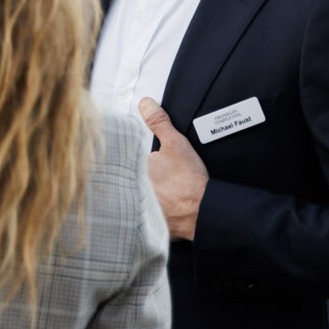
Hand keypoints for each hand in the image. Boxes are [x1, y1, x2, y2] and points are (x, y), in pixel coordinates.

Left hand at [139, 97, 207, 240]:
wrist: (202, 212)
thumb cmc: (188, 179)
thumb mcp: (174, 143)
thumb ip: (158, 123)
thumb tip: (145, 103)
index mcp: (133, 170)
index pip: (126, 161)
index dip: (136, 160)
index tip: (152, 165)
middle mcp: (131, 190)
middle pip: (130, 180)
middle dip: (137, 179)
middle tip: (160, 179)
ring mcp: (138, 208)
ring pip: (136, 198)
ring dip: (142, 196)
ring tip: (160, 194)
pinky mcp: (148, 224)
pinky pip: (145, 217)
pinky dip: (150, 214)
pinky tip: (162, 210)